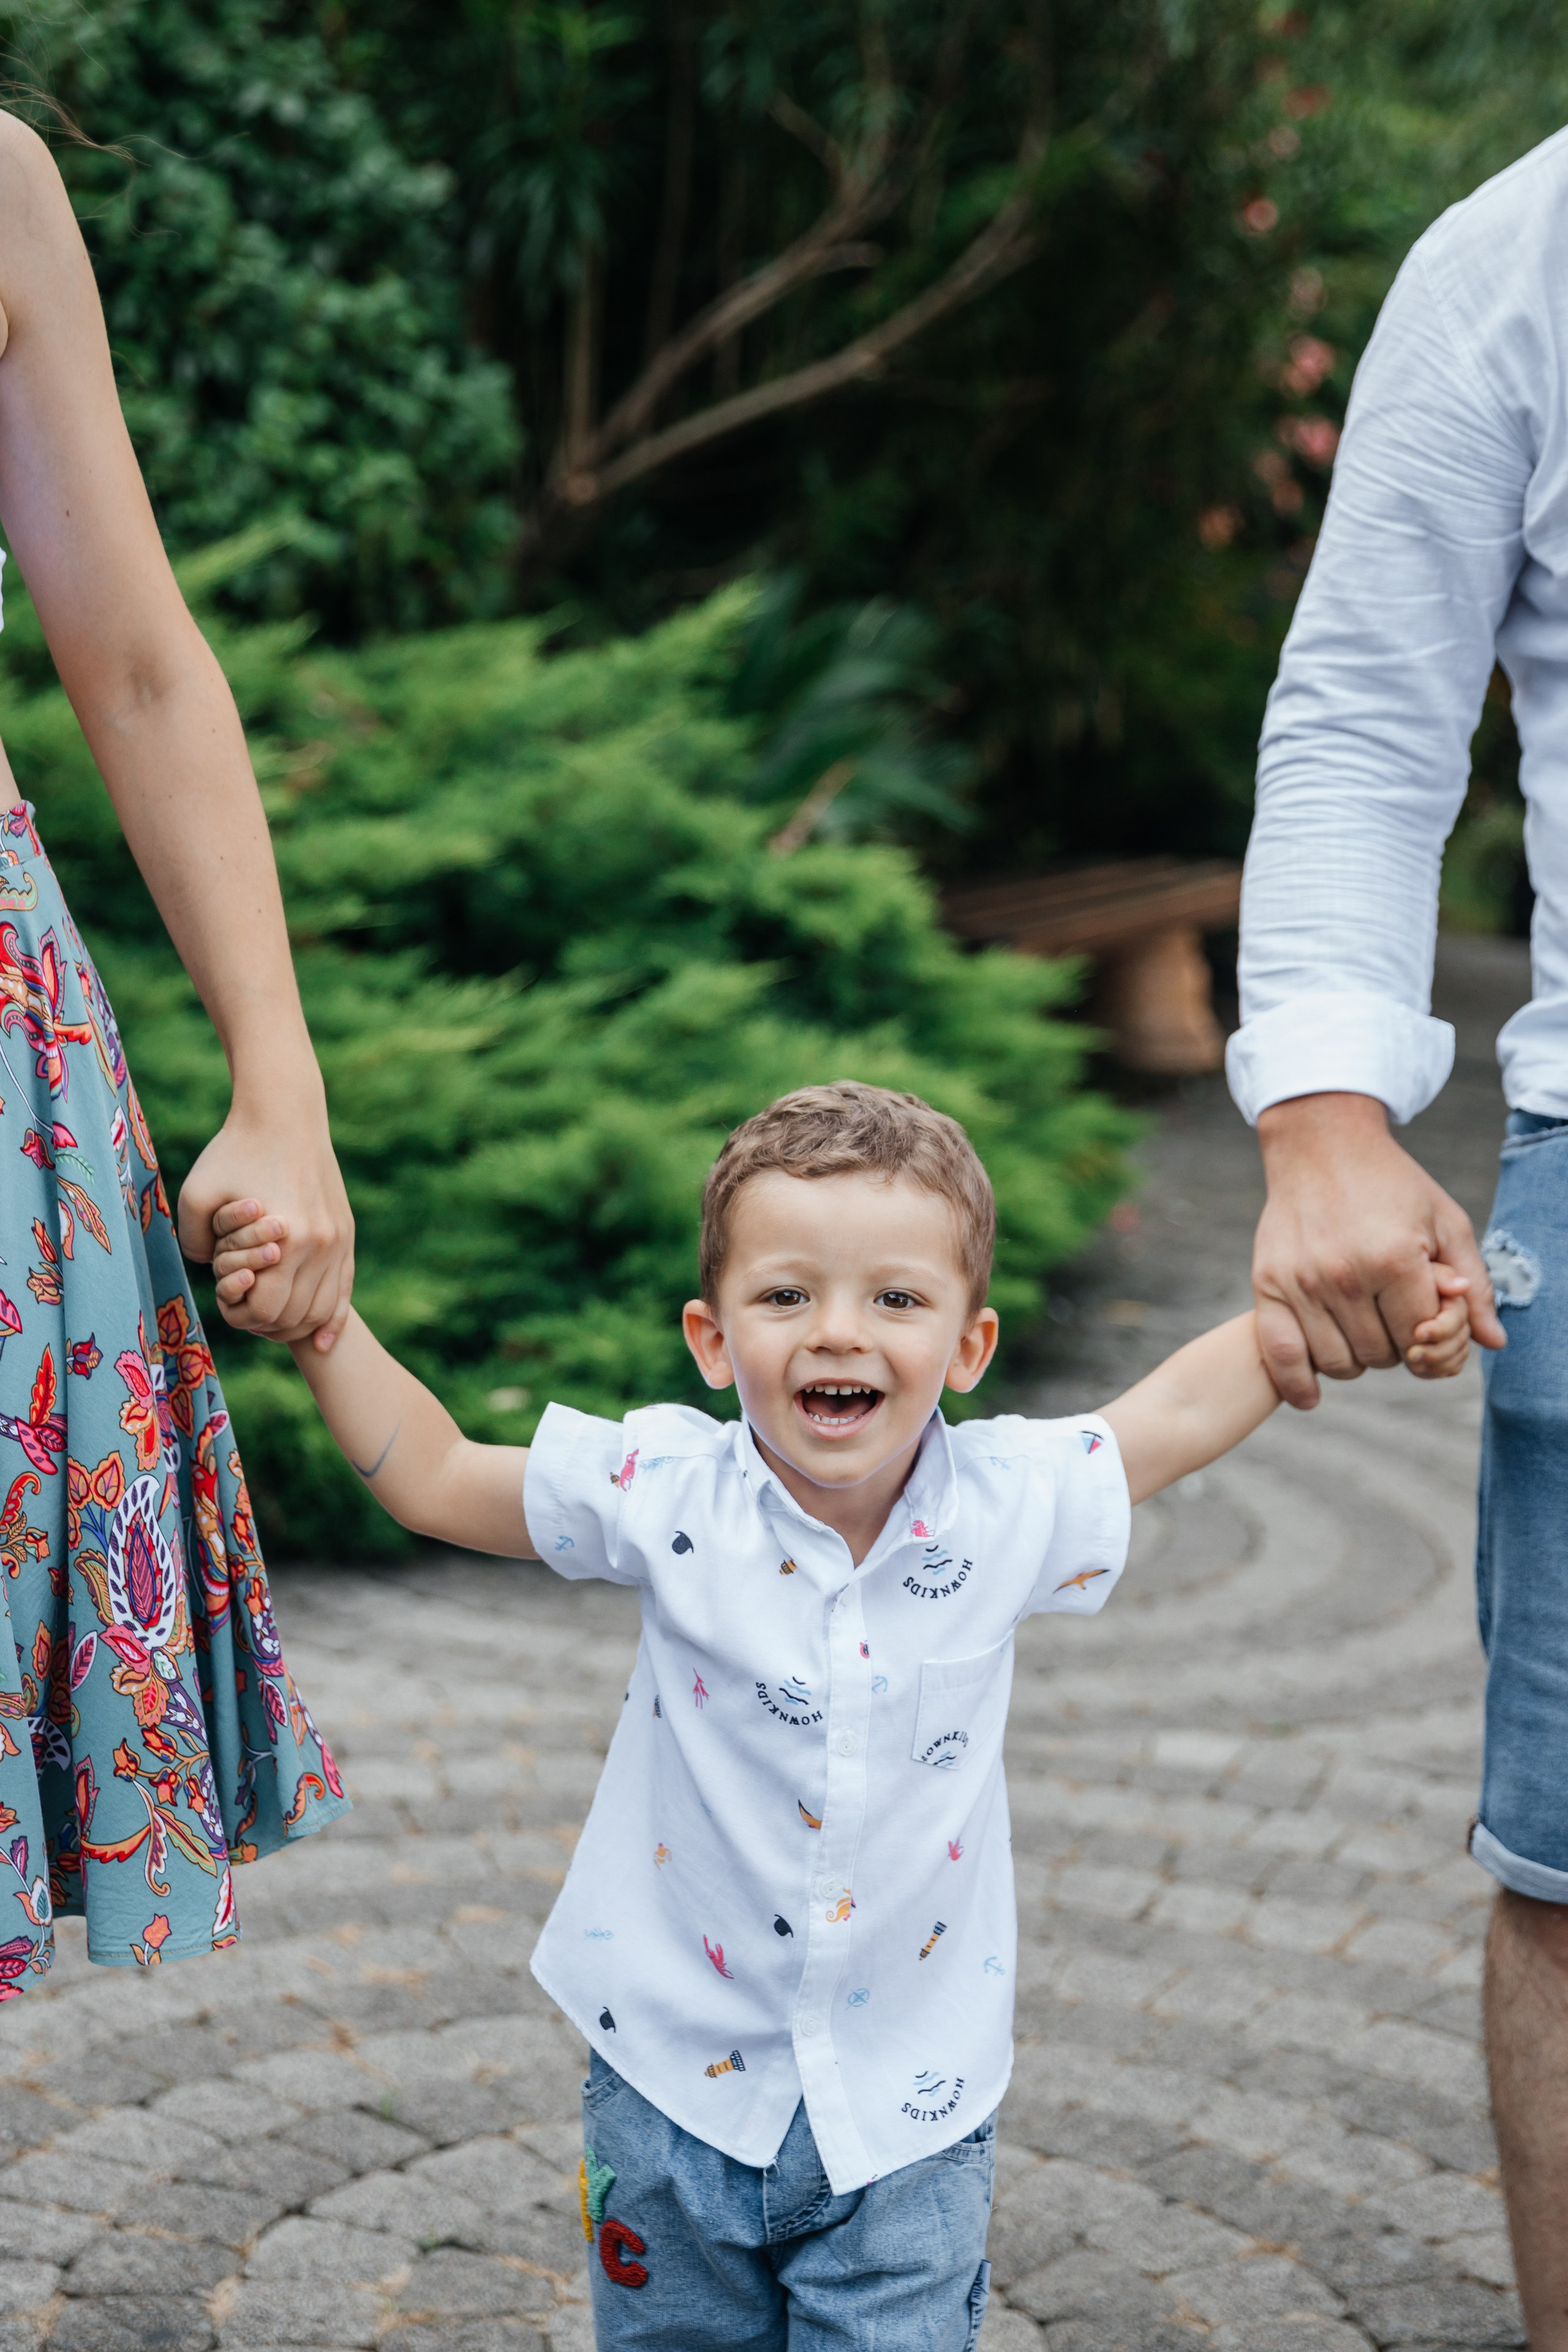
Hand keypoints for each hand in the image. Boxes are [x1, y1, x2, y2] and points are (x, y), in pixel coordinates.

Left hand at [179, 1095, 353, 1351]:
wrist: (284, 1114)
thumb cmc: (234, 1151)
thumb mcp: (195, 1194)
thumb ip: (193, 1243)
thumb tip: (208, 1272)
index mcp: (287, 1239)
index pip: (265, 1310)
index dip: (239, 1315)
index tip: (225, 1298)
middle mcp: (321, 1245)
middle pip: (296, 1317)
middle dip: (265, 1324)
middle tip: (244, 1308)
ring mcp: (338, 1240)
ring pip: (324, 1310)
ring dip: (297, 1325)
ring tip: (274, 1321)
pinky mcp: (345, 1234)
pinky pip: (345, 1290)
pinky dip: (334, 1319)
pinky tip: (324, 1339)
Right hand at [1253, 1092, 1503, 1409]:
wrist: (1320, 1145)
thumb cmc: (1391, 1183)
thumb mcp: (1446, 1221)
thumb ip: (1474, 1284)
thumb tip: (1492, 1342)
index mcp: (1394, 1258)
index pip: (1422, 1335)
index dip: (1431, 1332)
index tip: (1424, 1310)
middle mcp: (1345, 1274)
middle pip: (1382, 1355)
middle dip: (1396, 1345)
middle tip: (1390, 1315)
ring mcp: (1302, 1281)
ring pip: (1339, 1363)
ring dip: (1356, 1359)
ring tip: (1359, 1328)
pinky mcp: (1267, 1283)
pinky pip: (1282, 1356)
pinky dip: (1297, 1385)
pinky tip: (1310, 1397)